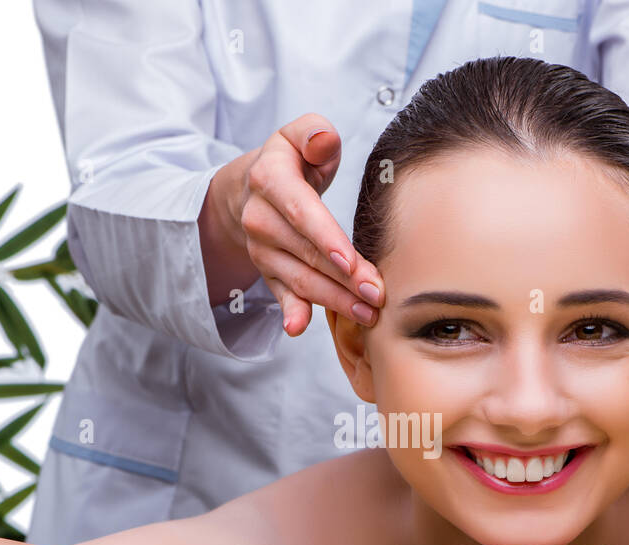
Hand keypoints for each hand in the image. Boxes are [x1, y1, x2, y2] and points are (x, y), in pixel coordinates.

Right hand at [225, 113, 384, 335]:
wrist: (251, 189)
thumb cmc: (291, 161)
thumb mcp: (298, 135)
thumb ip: (314, 133)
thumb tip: (323, 139)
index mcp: (269, 179)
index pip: (301, 212)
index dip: (326, 238)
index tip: (351, 262)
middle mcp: (259, 217)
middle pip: (306, 252)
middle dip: (343, 278)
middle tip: (377, 295)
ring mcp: (262, 249)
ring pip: (300, 278)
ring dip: (333, 300)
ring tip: (367, 313)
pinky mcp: (267, 271)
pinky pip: (280, 294)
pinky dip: (290, 313)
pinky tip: (298, 328)